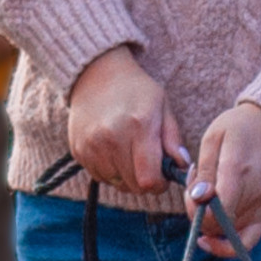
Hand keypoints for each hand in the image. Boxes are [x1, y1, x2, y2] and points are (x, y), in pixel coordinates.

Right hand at [67, 45, 184, 197]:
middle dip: (145, 181)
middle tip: (148, 164)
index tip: (162, 176)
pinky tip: (113, 151)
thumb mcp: (162, 106)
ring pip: (117, 184)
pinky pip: (100, 177)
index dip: (159, 184)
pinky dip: (110, 171)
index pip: (149, 179)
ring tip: (129, 154)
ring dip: (127, 177)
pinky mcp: (78, 151)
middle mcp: (112, 138)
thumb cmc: (136, 90)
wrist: (95, 74)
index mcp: (139, 126)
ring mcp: (92, 146)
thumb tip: (182, 166)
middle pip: (133, 186)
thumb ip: (173, 139)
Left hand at [188, 100, 260, 255]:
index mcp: (239, 171)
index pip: (218, 211)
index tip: (191, 194)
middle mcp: (255, 193)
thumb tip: (198, 198)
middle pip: (218, 224)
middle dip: (197, 212)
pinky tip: (210, 238)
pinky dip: (227, 245)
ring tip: (207, 197)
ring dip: (209, 222)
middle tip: (196, 188)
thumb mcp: (214, 138)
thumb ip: (205, 170)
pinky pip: (248, 242)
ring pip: (226, 233)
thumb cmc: (240, 129)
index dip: (197, 211)